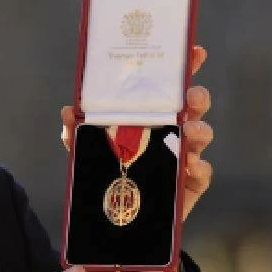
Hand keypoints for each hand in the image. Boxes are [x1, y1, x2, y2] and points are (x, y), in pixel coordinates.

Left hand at [60, 45, 213, 221]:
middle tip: (191, 97)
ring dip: (201, 130)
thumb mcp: (88, 152)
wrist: (119, 219)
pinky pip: (203, 173)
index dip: (187, 66)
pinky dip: (200, 167)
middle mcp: (173, 131)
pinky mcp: (190, 184)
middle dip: (198, 96)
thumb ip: (77, 133)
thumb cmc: (109, 173)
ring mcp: (185, 156)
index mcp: (153, 114)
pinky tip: (190, 165)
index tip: (195, 51)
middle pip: (195, 106)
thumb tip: (68, 111)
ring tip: (189, 130)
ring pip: (203, 135)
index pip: (173, 85)